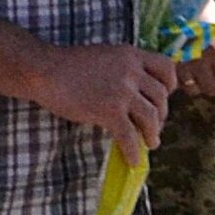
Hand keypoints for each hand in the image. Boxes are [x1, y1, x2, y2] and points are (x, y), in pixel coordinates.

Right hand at [37, 43, 179, 167]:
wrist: (44, 70)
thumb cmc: (70, 65)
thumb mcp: (106, 56)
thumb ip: (126, 67)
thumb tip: (140, 90)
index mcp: (132, 55)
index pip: (166, 68)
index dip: (170, 85)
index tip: (165, 96)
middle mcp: (132, 72)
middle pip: (160, 96)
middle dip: (161, 114)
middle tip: (154, 125)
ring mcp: (122, 92)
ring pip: (150, 117)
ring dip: (153, 133)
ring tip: (152, 143)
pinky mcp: (109, 111)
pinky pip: (129, 135)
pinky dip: (133, 150)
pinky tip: (134, 160)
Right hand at [177, 0, 214, 97]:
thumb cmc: (204, 12)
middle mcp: (199, 59)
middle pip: (212, 89)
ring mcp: (180, 61)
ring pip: (193, 88)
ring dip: (199, 84)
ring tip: (201, 74)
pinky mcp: (164, 61)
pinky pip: (176, 81)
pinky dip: (183, 79)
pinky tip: (186, 71)